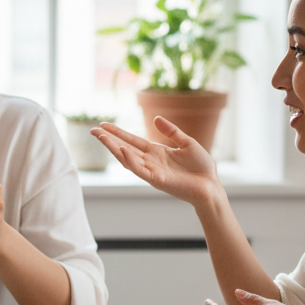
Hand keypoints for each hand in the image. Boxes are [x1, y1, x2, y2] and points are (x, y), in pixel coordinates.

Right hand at [92, 119, 219, 207]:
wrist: (211, 186)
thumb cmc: (202, 167)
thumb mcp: (187, 143)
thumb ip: (172, 131)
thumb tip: (156, 118)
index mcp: (156, 152)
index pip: (132, 140)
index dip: (118, 132)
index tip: (103, 124)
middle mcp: (150, 161)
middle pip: (124, 148)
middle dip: (109, 139)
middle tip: (93, 130)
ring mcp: (152, 171)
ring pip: (127, 159)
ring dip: (114, 148)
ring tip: (102, 137)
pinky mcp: (157, 180)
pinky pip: (140, 170)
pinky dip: (130, 160)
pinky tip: (122, 150)